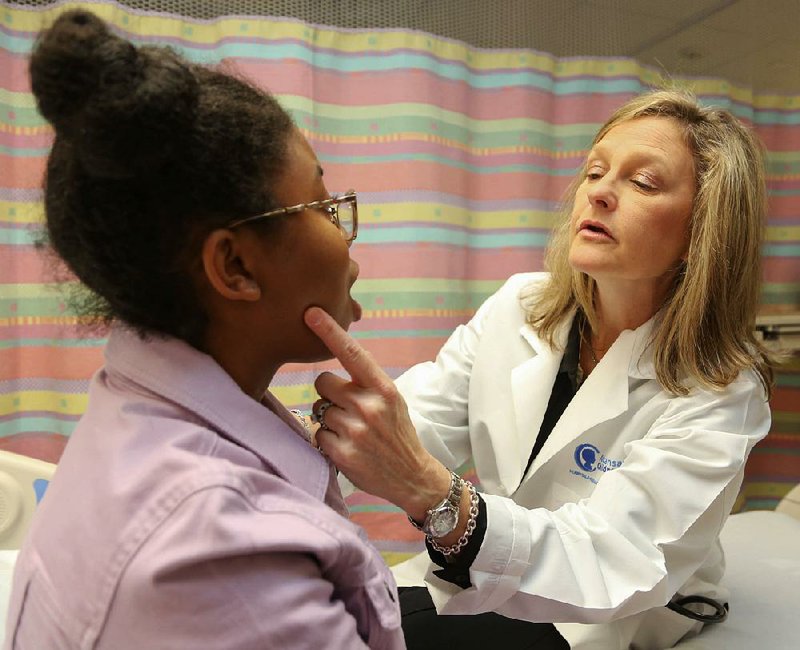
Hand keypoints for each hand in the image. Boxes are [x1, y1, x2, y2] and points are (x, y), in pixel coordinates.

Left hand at [304, 306, 450, 519]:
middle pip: (323, 382)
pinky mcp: (343, 453)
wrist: (412, 476)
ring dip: (330, 420)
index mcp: (383, 388)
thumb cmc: (397, 432)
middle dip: (329, 393)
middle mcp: (369, 406)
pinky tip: (347, 447)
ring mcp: (355, 430)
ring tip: (353, 432)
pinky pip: (318, 434)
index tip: (311, 313)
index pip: (352, 353)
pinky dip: (327, 440)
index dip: (330, 331)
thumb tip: (330, 366)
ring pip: (319, 410)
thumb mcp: (391, 400)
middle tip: (347, 408)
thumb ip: (365, 382)